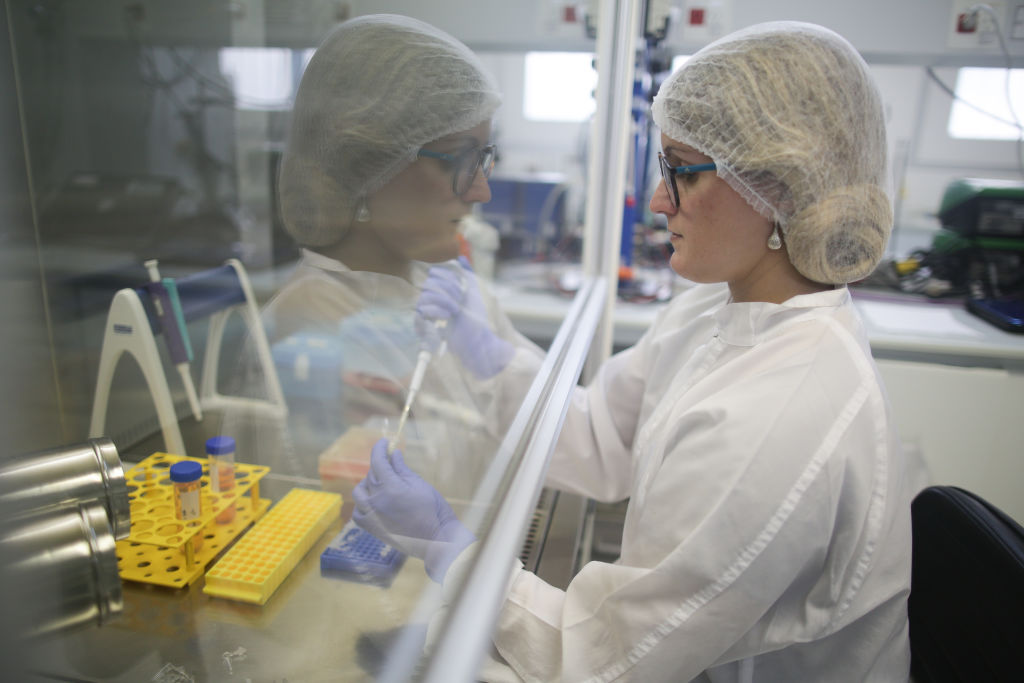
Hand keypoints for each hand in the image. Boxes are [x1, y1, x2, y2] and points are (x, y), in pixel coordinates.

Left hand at [352, 438, 474, 581]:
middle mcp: (377, 501)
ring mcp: (372, 516)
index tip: (384, 442)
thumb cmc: (434, 510)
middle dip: (379, 465)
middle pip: (370, 475)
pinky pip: (358, 513)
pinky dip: (362, 505)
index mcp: (391, 488)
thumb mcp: (420, 484)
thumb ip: (402, 469)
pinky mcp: (372, 529)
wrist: (436, 540)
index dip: (379, 448)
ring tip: (380, 483)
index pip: (378, 461)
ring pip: (359, 493)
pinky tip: (372, 502)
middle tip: (390, 462)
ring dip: (367, 484)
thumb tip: (393, 453)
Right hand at [416, 257, 512, 378]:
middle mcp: (432, 298)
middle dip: (448, 289)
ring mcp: (427, 311)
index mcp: (442, 288)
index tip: (461, 286)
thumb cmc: (476, 317)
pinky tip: (447, 316)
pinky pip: (422, 310)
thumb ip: (467, 273)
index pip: (435, 272)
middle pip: (429, 282)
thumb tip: (461, 258)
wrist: (478, 338)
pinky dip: (437, 311)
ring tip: (455, 310)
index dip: (448, 276)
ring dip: (444, 300)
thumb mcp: (474, 291)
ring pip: (425, 295)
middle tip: (459, 299)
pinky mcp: (423, 325)